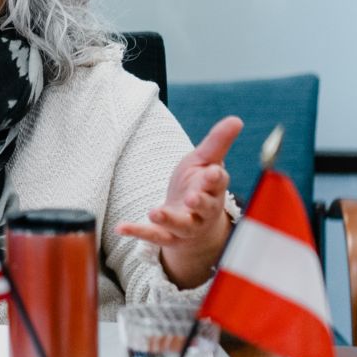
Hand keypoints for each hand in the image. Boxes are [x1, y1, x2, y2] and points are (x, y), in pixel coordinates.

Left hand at [114, 115, 240, 288]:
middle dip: (199, 202)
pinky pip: (155, 236)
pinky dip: (139, 231)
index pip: (218, 182)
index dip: (215, 178)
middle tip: (192, 197)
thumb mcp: (205, 161)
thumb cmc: (198, 184)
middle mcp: (204, 210)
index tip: (212, 171)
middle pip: (205, 207)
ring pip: (182, 225)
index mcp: (213, 188)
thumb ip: (218, 142)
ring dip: (168, 219)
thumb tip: (236, 119)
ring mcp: (187, 225)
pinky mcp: (169, 236)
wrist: (192, 218)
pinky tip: (121, 227)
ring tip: (154, 212)